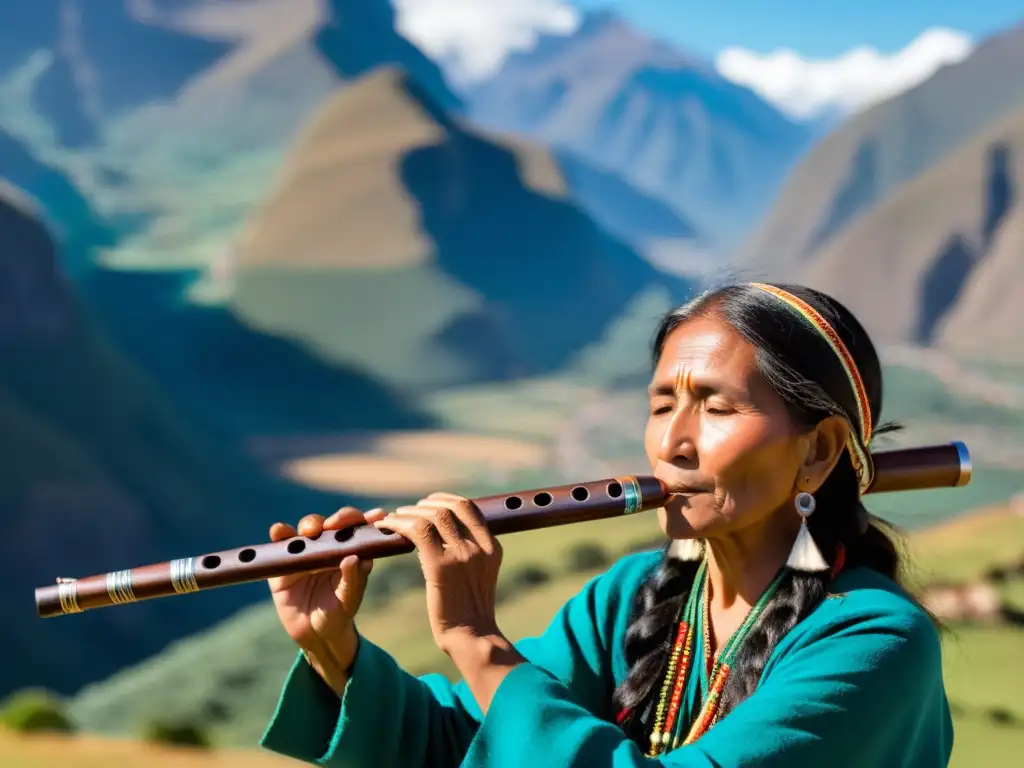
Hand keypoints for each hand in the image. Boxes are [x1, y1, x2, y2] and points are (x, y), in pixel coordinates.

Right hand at [267, 506, 386, 693]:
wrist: (314, 634)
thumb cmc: (338, 612)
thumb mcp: (349, 599)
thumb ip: (353, 579)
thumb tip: (356, 558)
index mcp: (350, 551)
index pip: (359, 528)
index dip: (365, 519)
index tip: (375, 516)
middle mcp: (329, 545)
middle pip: (333, 523)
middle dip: (337, 519)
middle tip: (336, 524)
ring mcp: (306, 551)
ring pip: (308, 528)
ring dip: (310, 524)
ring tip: (310, 531)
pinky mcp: (285, 561)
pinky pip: (281, 543)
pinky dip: (279, 534)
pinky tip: (279, 531)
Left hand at [373, 492, 503, 654]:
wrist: (472, 637)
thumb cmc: (470, 612)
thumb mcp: (479, 575)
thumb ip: (469, 553)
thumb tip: (445, 537)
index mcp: (492, 547)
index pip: (469, 507)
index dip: (445, 500)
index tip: (428, 504)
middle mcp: (479, 547)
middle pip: (450, 507)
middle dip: (424, 504)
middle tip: (407, 511)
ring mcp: (462, 555)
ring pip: (432, 516)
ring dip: (409, 513)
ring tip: (394, 518)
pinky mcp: (441, 566)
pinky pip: (417, 531)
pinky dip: (399, 524)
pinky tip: (387, 528)